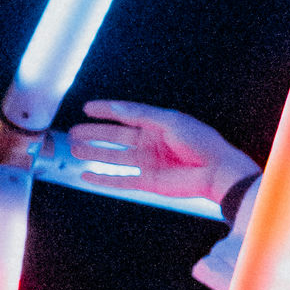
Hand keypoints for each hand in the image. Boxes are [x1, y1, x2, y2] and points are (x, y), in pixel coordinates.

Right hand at [67, 100, 257, 206]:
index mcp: (156, 124)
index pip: (125, 114)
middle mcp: (149, 142)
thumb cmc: (200, 142)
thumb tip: (117, 109)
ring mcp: (148, 162)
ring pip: (114, 157)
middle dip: (94, 133)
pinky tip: (87, 175)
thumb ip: (142, 115)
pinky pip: (120, 179)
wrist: (216, 171)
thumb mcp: (171, 122)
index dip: (106, 110)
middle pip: (115, 136)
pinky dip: (103, 178)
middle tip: (72, 132)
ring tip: (74, 149)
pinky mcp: (148, 181)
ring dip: (94, 153)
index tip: (87, 107)